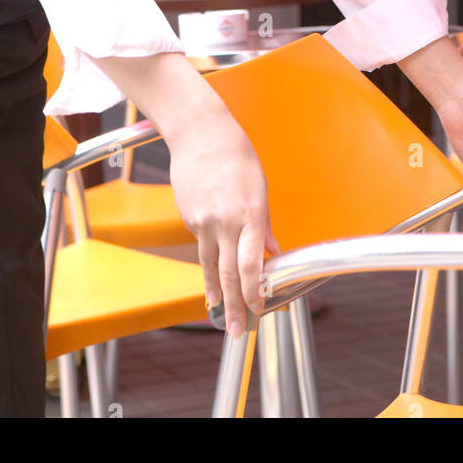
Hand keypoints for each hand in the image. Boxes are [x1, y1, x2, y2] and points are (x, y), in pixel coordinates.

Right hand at [167, 111, 279, 337]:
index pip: (251, 263)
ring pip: (210, 265)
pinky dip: (209, 258)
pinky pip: (202, 243)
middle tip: (239, 329)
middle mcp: (226, 221)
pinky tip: (211, 268)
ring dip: (216, 292)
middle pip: (229, 273)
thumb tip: (273, 250)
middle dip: (235, 305)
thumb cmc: (235, 154)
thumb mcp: (260, 187)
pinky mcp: (189, 217)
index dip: (254, 291)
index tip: (259, 307)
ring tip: (219, 312)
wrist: (200, 133)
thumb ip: (265, 224)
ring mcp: (204, 220)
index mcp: (251, 213)